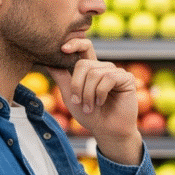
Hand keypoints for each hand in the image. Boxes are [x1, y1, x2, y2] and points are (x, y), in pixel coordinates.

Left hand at [47, 38, 140, 154]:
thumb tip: (47, 61)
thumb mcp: (70, 96)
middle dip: (77, 85)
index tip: (63, 49)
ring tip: (90, 107)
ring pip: (94, 73)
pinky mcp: (126, 78)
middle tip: (79, 102)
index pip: (84, 47)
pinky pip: (108, 78)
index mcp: (90, 69)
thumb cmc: (90, 115)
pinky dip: (100, 93)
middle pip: (83, 64)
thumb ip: (61, 77)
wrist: (107, 131)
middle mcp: (103, 68)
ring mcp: (116, 72)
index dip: (75, 43)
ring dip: (88, 94)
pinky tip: (102, 102)